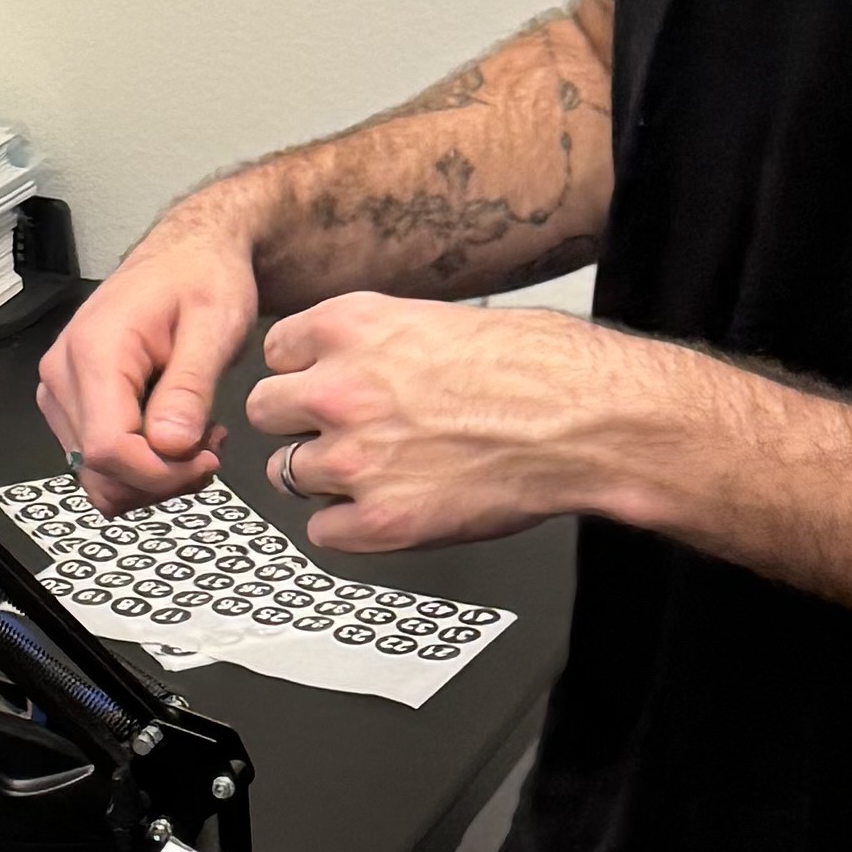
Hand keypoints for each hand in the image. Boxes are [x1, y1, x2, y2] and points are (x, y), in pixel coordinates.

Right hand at [37, 202, 264, 513]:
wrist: (187, 254)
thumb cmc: (202, 277)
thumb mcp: (215, 325)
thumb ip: (190, 388)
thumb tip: (169, 447)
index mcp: (95, 350)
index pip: (108, 449)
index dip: (160, 473)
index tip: (206, 458)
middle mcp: (64, 374)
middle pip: (99, 470)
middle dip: (162, 478)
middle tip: (210, 447)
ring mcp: (61, 392)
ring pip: (97, 476)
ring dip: (152, 475)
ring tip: (196, 436)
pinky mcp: (71, 405)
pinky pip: (99, 463)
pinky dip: (140, 467)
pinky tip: (174, 436)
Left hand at [244, 296, 659, 556]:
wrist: (585, 421)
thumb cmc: (538, 368)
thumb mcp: (438, 320)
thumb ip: (375, 342)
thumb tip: (346, 359)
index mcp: (352, 328)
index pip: (275, 351)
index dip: (302, 371)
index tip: (321, 382)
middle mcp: (340, 390)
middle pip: (266, 411)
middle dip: (299, 423)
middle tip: (344, 430)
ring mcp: (354, 459)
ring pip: (287, 474)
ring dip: (324, 476)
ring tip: (380, 470)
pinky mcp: (379, 520)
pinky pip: (323, 530)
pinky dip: (350, 525)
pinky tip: (390, 506)